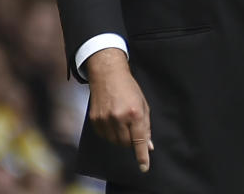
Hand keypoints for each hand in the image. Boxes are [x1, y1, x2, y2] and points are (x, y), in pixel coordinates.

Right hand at [86, 48, 152, 171]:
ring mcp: (105, 119)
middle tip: (131, 126)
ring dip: (120, 137)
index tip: (144, 167)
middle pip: (126, 143)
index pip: (139, 140)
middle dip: (131, 140)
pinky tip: (111, 119)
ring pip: (115, 142)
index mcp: (135, 113)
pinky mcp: (95, 120)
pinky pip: (104, 136)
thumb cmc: (129, 89)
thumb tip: (148, 146)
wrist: (107, 75)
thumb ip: (146, 126)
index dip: (142, 155)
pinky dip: (110, 133)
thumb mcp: (143, 104)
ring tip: (121, 120)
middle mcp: (119, 118)